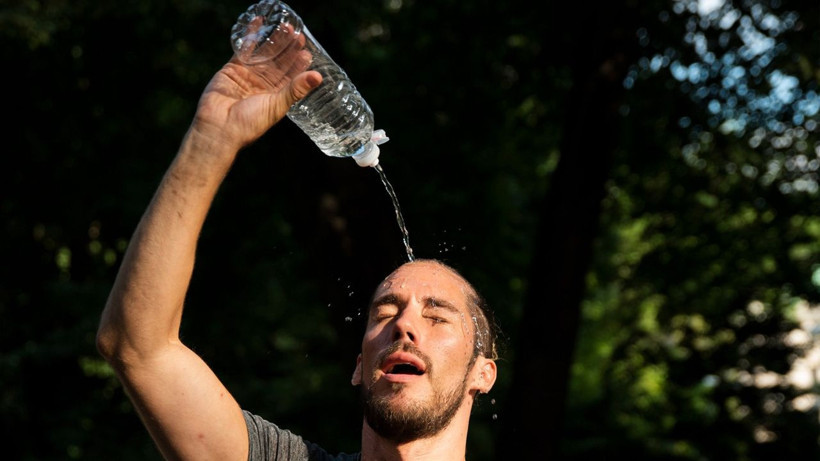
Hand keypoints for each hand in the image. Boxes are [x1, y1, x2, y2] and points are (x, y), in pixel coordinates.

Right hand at [189, 21, 321, 153]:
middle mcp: (264, 84)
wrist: (219, 128)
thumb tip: (318, 77)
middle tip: (297, 33)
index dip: (299, 63)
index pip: (292, 75)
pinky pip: (244, 49)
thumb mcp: (277, 105)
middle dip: (289, 48)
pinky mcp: (233, 68)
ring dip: (274, 40)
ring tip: (285, 26)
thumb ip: (296, 89)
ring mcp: (249, 75)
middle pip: (279, 61)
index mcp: (277, 95)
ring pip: (264, 53)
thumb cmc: (249, 124)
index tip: (307, 49)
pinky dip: (252, 35)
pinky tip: (260, 22)